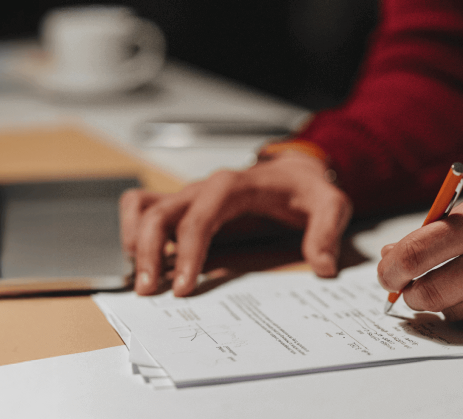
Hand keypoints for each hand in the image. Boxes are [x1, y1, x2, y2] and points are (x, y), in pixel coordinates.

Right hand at [120, 151, 351, 295]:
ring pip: (141, 207)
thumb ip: (327, 231)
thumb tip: (322, 266)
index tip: (183, 286)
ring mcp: (190, 195)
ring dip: (133, 241)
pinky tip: (145, 261)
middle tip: (149, 291)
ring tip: (142, 279)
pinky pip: (143, 207)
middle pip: (158, 213)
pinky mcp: (183, 206)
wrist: (293, 172)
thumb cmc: (305, 189)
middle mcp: (203, 188)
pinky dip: (134, 232)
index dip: (187, 251)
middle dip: (147, 253)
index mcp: (234, 186)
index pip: (200, 217)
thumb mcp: (329, 203)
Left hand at [377, 186, 462, 339]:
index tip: (387, 272)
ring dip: (443, 302)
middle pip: (430, 288)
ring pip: (450, 310)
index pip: (421, 248)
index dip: (393, 265)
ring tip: (461, 285)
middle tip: (404, 290)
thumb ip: (444, 225)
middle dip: (407, 293)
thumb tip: (392, 252)